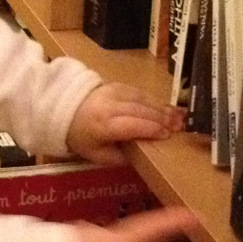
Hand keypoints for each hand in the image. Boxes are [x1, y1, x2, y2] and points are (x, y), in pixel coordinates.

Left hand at [66, 82, 184, 154]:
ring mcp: (113, 92)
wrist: (62, 109)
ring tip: (179, 117)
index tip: (166, 135)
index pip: (131, 125)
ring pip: (142, 98)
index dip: (150, 129)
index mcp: (102, 125)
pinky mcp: (116, 84)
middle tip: (180, 126)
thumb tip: (140, 155)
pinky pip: (139, 92)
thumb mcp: (95, 155)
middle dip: (162, 118)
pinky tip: (166, 107)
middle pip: (140, 110)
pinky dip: (154, 100)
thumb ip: (119, 157)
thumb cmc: (80, 137)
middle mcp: (109, 105)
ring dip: (162, 108)